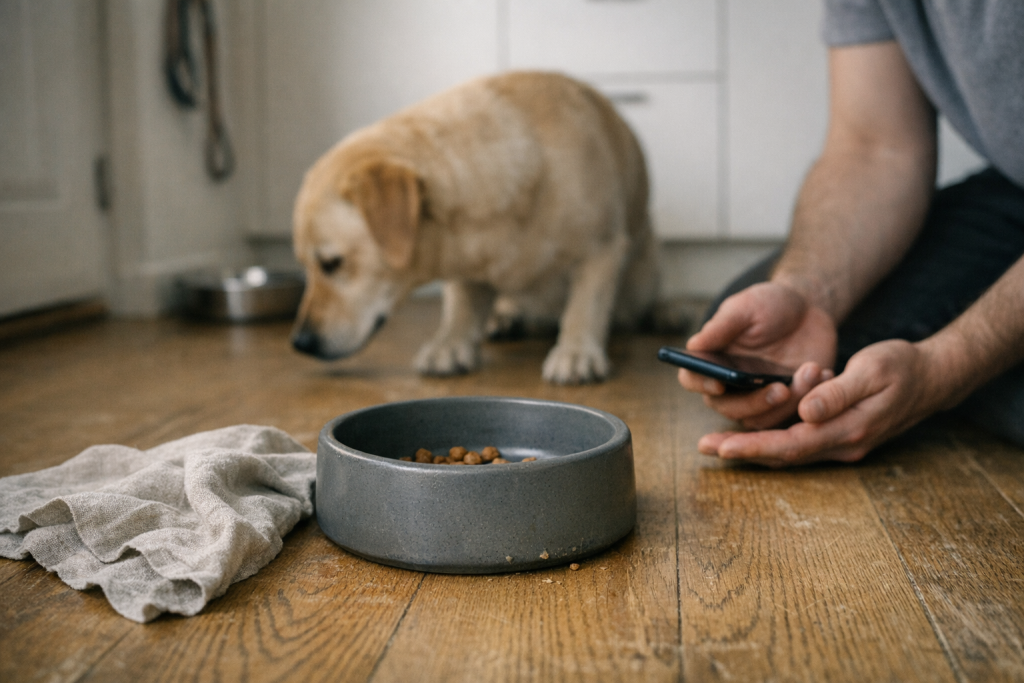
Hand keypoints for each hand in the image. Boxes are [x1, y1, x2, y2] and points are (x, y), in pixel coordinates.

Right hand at [677, 282, 837, 428]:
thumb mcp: (747, 306)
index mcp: (712, 360)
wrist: (808, 311)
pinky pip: (791, 417)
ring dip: (786, 404)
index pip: (693, 379)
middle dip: (753, 403)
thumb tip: (694, 345)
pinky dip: (808, 401)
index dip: (701, 385)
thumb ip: (723, 325)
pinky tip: (822, 374)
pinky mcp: (785, 406)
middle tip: (780, 389)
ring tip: (810, 371)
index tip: (719, 384)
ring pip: (761, 420)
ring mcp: (757, 398)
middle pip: (727, 409)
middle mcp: (729, 386)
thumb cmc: (770, 305)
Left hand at [697, 339, 947, 466]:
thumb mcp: (872, 369)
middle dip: (743, 451)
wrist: (934, 377)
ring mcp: (843, 444)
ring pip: (790, 451)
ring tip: (716, 442)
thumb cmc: (903, 366)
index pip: (791, 444)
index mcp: (848, 428)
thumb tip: (806, 411)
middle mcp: (843, 444)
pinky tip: (748, 432)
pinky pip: (800, 443)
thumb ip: (838, 392)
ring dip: (753, 447)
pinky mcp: (841, 436)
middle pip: (784, 454)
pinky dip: (773, 440)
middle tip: (703, 446)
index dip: (753, 446)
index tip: (721, 447)